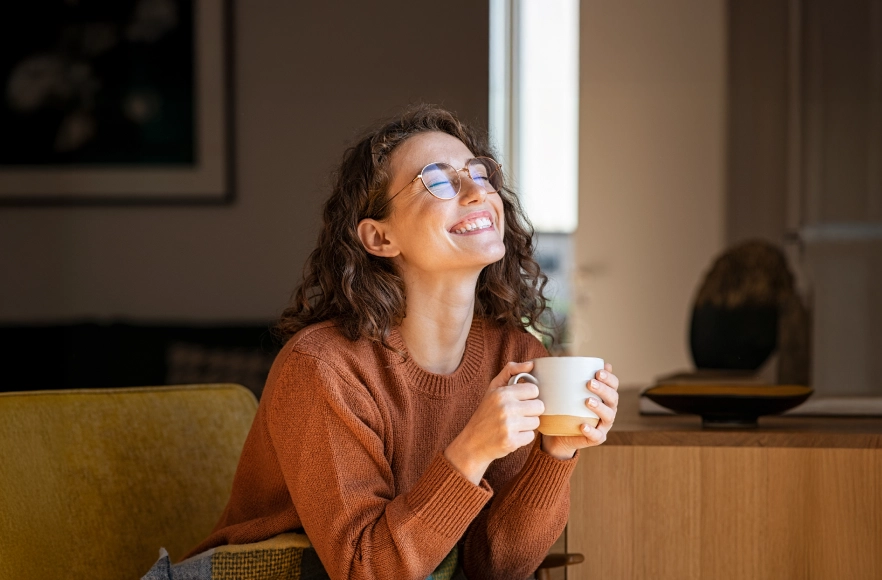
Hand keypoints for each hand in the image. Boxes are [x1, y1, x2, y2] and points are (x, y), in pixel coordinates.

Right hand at [444, 361, 545, 483]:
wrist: (472, 443)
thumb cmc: (485, 413)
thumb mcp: (493, 389)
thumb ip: (510, 371)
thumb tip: (531, 364)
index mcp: (502, 393)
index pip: (534, 390)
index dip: (529, 396)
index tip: (520, 401)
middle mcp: (506, 408)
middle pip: (539, 406)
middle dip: (531, 411)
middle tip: (518, 414)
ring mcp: (509, 426)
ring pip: (536, 422)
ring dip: (527, 425)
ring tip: (513, 425)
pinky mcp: (511, 441)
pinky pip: (531, 436)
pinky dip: (523, 437)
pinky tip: (511, 435)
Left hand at [541, 363, 619, 459]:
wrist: (559, 434)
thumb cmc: (565, 408)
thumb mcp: (566, 391)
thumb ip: (569, 377)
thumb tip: (564, 358)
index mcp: (605, 396)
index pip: (614, 384)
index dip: (609, 378)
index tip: (598, 371)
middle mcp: (608, 409)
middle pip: (613, 398)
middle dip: (603, 389)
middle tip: (589, 383)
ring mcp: (603, 425)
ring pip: (608, 416)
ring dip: (599, 408)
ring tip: (587, 401)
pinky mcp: (596, 438)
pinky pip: (597, 436)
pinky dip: (591, 430)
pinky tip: (583, 425)